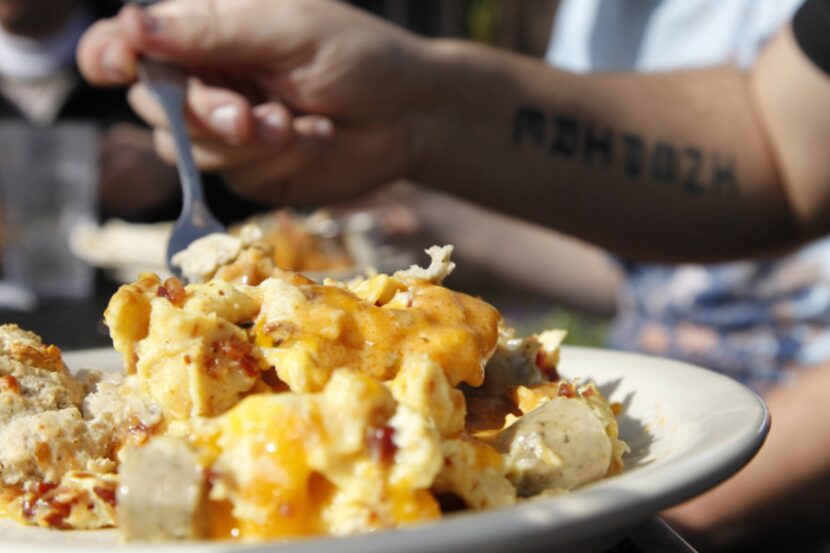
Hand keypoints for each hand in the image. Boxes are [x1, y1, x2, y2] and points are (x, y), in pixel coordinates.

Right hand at [78, 0, 432, 204]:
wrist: (412, 116)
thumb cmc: (358, 56)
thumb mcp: (290, 30)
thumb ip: (214, 31)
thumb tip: (131, 26)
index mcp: (206, 32)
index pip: (129, 43)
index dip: (111, 55)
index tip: (118, 66)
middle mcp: (207, 81)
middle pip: (152, 107)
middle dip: (201, 115)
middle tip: (248, 116)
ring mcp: (227, 133)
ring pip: (188, 151)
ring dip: (247, 143)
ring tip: (295, 124)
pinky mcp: (253, 172)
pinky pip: (237, 178)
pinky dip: (279, 160)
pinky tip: (315, 136)